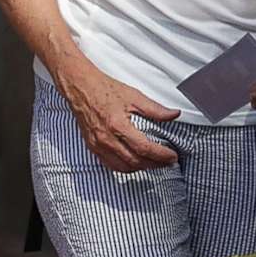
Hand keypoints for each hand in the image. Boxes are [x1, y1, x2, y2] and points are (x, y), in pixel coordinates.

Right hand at [58, 63, 179, 172]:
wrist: (81, 88)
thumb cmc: (105, 89)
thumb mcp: (134, 96)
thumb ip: (155, 109)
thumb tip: (174, 114)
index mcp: (118, 125)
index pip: (144, 148)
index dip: (161, 155)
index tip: (172, 156)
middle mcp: (107, 139)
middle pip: (135, 161)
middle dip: (155, 164)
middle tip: (168, 161)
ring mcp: (98, 145)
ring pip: (123, 167)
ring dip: (142, 168)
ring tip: (155, 163)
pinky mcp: (93, 147)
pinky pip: (111, 165)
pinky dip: (126, 168)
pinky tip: (136, 163)